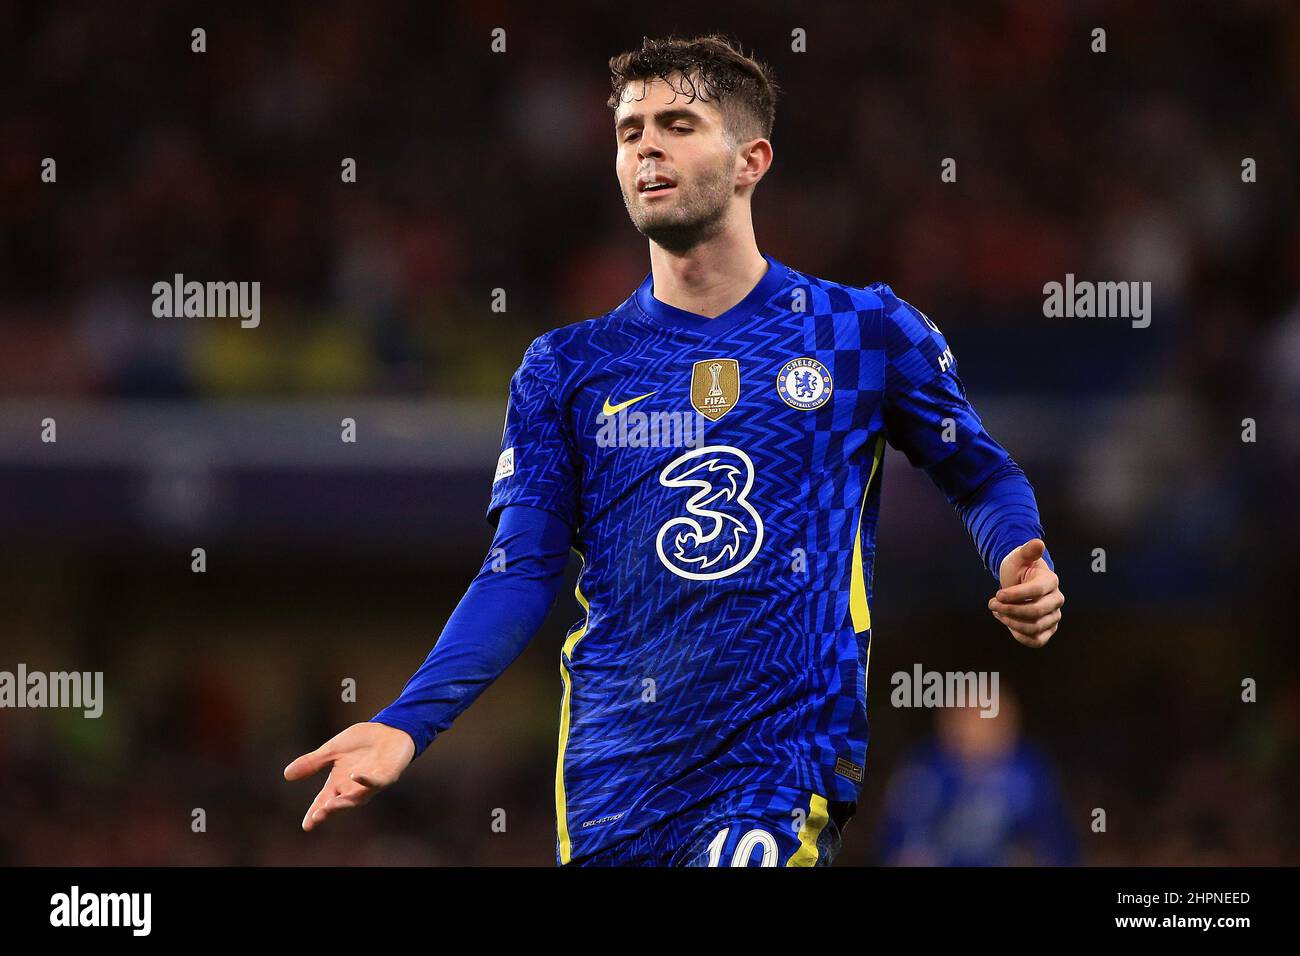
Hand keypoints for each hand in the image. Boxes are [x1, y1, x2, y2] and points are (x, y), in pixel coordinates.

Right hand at [284, 721, 415, 830]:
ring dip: (345, 802)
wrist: (387, 729)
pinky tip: (355, 776)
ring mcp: (371, 783)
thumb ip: (312, 763)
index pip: (324, 801)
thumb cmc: (361, 741)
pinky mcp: (387, 775)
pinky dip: (366, 780)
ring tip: (330, 806)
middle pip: (340, 803)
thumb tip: (286, 775)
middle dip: (329, 810)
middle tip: (317, 817)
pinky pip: (377, 781)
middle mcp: (354, 787)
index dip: (316, 813)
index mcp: (339, 782)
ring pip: (358, 798)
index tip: (307, 826)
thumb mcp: (332, 750)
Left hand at [988, 538, 1062, 647]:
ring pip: (1035, 628)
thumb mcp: (1019, 557)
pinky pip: (1037, 641)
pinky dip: (1020, 637)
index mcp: (1051, 581)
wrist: (1020, 581)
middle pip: (1036, 612)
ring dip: (1011, 622)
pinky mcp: (1048, 630)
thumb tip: (1039, 543)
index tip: (997, 595)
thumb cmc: (1019, 567)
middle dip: (1010, 610)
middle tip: (991, 604)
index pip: (1036, 591)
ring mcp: (1054, 616)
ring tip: (997, 612)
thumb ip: (1027, 551)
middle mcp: (1056, 600)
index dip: (1015, 595)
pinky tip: (1007, 624)